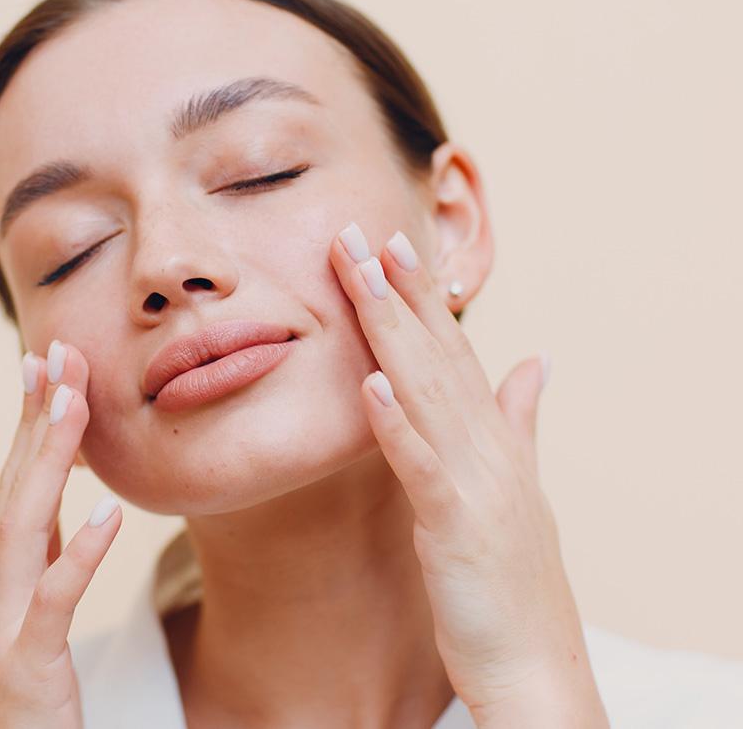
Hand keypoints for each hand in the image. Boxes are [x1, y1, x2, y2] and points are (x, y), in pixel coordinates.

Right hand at [0, 341, 122, 727]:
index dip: (29, 422)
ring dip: (48, 460)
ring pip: (23, 527)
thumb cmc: (24, 700)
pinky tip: (110, 513)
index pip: (14, 483)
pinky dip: (80, 552)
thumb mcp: (34, 619)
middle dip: (37, 417)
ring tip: (75, 403)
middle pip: (14, 487)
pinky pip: (53, 600)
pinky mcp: (25, 663)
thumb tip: (71, 511)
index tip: (45, 364)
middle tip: (57, 352)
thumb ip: (45, 564)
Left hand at [330, 223, 608, 727]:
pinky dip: (396, 422)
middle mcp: (488, 446)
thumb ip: (522, 419)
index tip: (393, 244)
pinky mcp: (456, 524)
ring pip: (427, 390)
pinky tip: (369, 382)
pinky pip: (420, 465)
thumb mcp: (519, 488)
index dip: (423, 296)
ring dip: (393, 330)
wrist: (535, 666)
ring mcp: (475, 482)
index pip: (454, 350)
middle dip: (399, 290)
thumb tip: (535, 360)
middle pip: (436, 354)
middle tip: (362, 231)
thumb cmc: (513, 579)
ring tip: (364, 275)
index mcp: (494, 437)